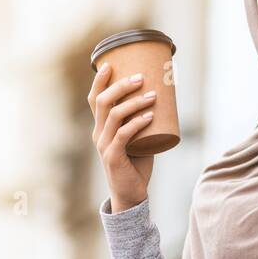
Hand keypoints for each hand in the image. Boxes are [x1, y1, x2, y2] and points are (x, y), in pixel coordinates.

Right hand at [88, 61, 155, 211]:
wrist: (131, 194)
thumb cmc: (136, 165)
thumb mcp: (138, 139)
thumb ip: (144, 123)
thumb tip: (163, 100)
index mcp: (101, 127)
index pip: (94, 99)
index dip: (99, 81)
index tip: (110, 63)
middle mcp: (98, 133)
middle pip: (103, 102)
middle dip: (121, 86)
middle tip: (141, 77)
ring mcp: (104, 145)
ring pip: (114, 115)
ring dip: (134, 102)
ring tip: (153, 95)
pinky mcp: (113, 157)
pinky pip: (124, 135)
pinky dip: (137, 123)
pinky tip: (150, 116)